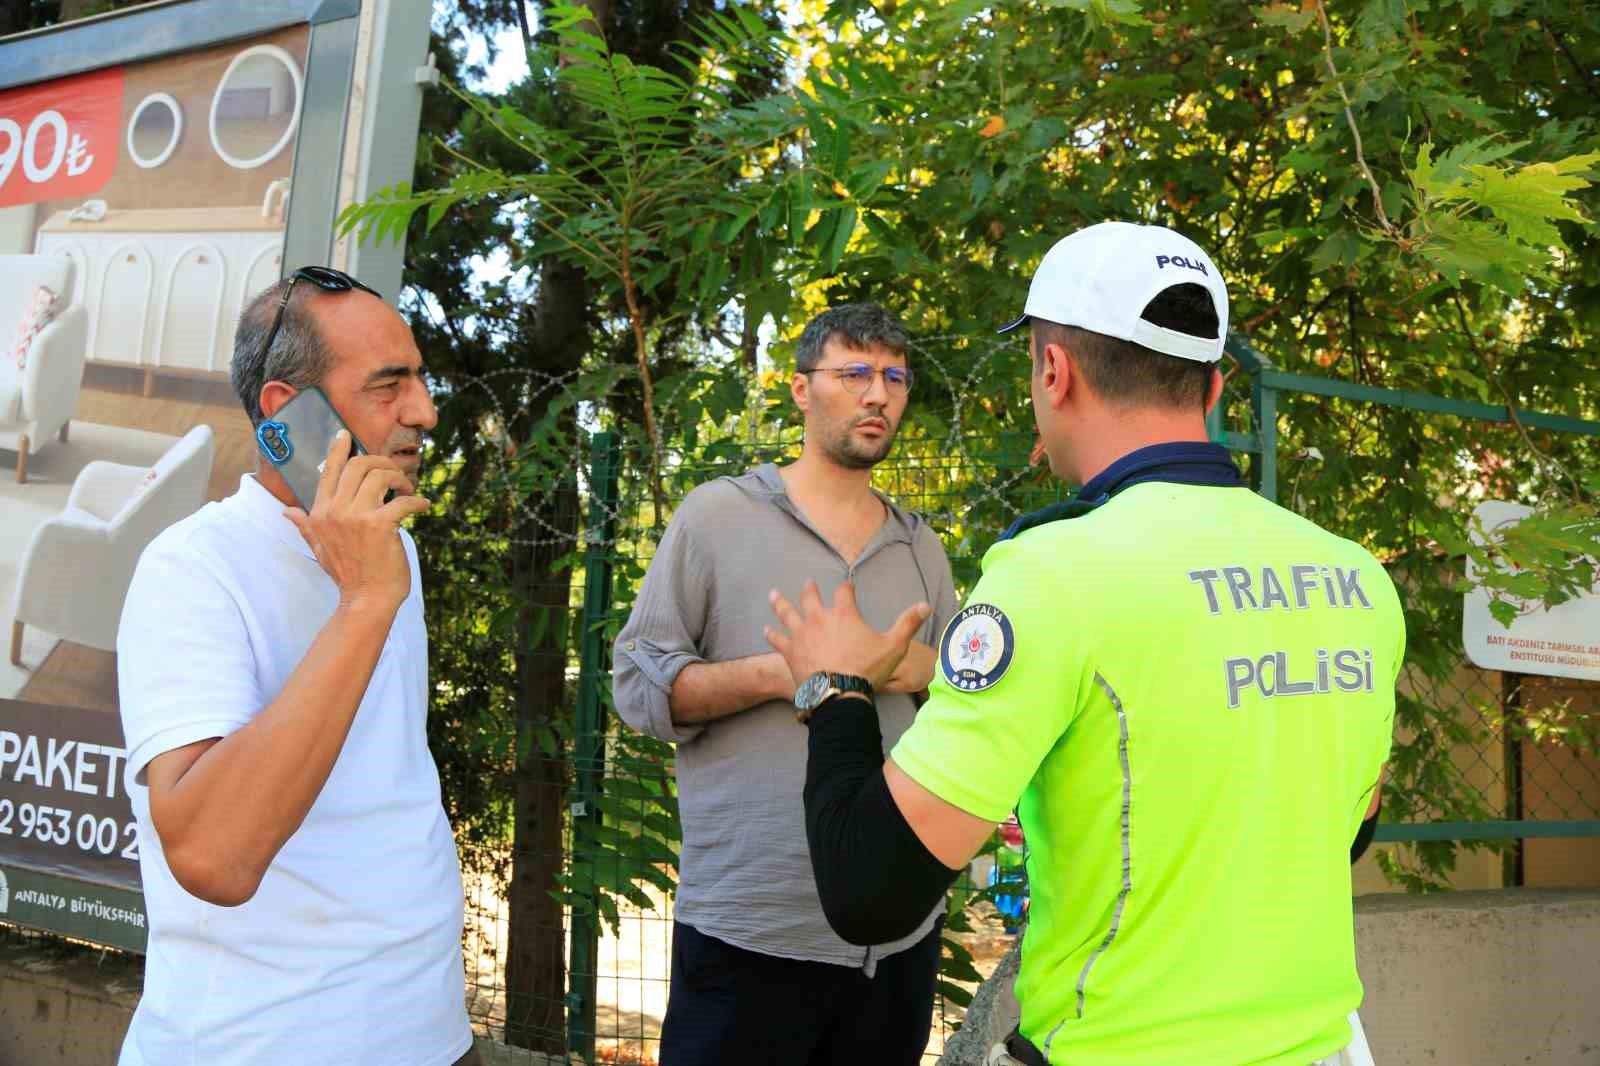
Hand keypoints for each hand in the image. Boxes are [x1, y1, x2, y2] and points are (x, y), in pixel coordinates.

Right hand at [284, 431, 431, 611]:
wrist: (366, 600)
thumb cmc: (348, 574)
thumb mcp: (319, 547)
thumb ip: (305, 525)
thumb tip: (287, 511)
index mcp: (319, 513)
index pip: (328, 472)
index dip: (338, 450)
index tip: (346, 435)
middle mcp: (334, 511)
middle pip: (358, 465)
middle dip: (381, 463)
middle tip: (395, 475)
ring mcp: (356, 517)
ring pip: (381, 475)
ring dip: (400, 479)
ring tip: (407, 491)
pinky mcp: (380, 525)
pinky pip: (403, 499)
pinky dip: (417, 500)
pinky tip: (423, 505)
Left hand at [765, 580, 929, 690]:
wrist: (838, 692)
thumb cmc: (866, 669)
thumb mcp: (894, 645)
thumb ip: (908, 623)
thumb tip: (926, 604)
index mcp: (844, 614)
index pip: (843, 591)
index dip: (846, 588)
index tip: (847, 587)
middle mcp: (819, 618)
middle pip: (810, 597)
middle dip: (810, 589)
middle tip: (808, 583)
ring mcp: (801, 634)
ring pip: (787, 612)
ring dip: (780, 602)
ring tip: (773, 594)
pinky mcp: (790, 651)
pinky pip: (777, 639)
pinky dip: (772, 634)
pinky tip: (766, 630)